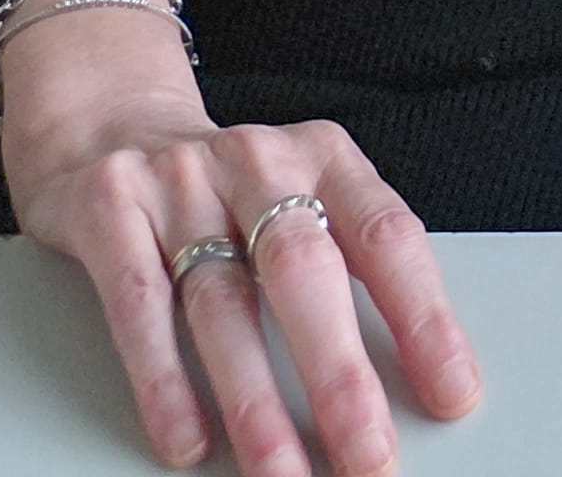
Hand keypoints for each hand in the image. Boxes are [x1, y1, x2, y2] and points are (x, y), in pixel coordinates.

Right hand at [0, 0, 478, 476]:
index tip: (453, 394)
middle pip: (305, 272)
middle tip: (368, 456)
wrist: (109, 120)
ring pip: (223, 302)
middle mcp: (256, 160)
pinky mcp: (109, 207)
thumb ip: (345, 268)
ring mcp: (179, 182)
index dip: (424, 317)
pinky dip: (164, 379)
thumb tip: (410, 378)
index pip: (386, 237)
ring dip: (255, 402)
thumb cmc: (227, 190)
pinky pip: (139, 303)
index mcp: (323, 157)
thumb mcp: (297, 200)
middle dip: (339, 374)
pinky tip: (187, 439)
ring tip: (284, 473)